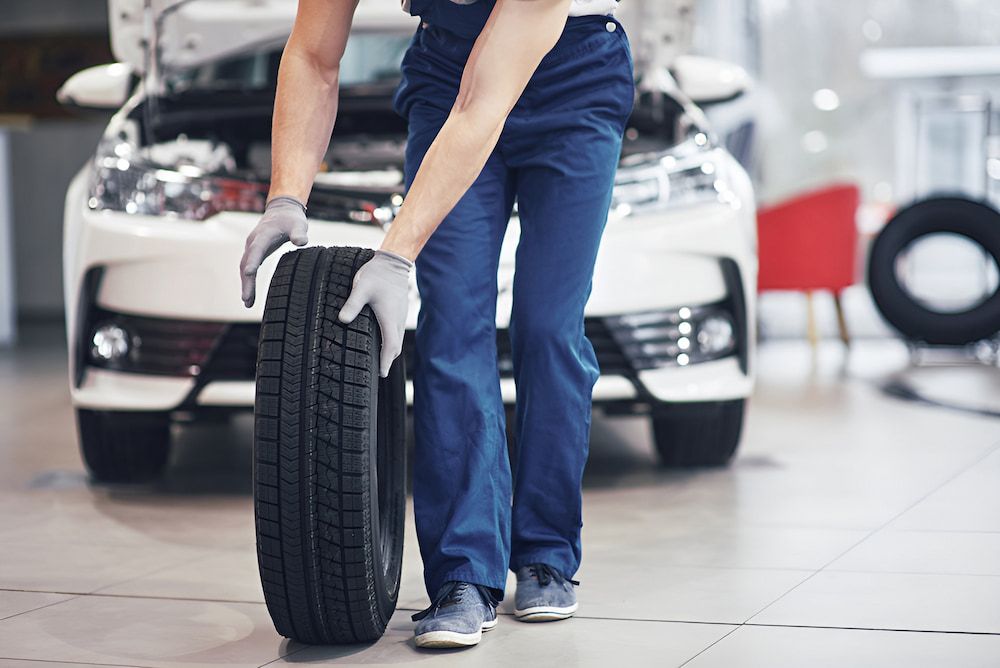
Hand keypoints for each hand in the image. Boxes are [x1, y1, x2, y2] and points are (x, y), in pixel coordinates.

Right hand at [240, 196, 308, 307]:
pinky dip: (247, 281)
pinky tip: (249, 296)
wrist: (281, 211)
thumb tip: (302, 242)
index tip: (249, 274)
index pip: (256, 250)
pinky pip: (247, 268)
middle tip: (247, 299)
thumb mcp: (298, 224)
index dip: (252, 262)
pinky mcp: (254, 252)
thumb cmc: (291, 219)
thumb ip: (299, 233)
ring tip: (247, 303)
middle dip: (246, 281)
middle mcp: (253, 242)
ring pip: (244, 267)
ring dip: (245, 284)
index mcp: (263, 235)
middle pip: (247, 263)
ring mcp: (252, 247)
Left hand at [339, 250, 412, 376]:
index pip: (390, 346)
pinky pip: (396, 331)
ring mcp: (399, 314)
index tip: (382, 374)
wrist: (394, 262)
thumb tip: (342, 320)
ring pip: (397, 339)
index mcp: (388, 318)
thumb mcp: (361, 288)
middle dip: (389, 360)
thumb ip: (352, 304)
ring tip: (381, 360)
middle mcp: (396, 319)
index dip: (386, 361)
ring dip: (390, 350)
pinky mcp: (399, 310)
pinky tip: (383, 340)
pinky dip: (391, 340)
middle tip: (379, 372)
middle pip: (396, 346)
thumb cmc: (377, 274)